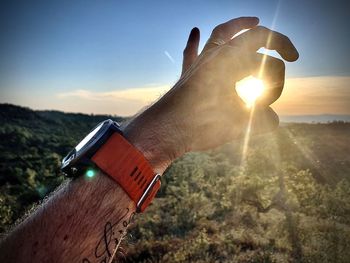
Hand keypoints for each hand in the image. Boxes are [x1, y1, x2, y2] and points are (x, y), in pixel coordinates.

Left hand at [124, 17, 298, 173]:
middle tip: (285, 56)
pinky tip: (194, 31)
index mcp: (230, 61)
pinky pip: (191, 53)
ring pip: (220, 35)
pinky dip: (194, 42)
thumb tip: (273, 120)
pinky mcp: (188, 75)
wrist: (165, 130)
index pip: (265, 49)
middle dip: (270, 45)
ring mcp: (200, 63)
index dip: (282, 50)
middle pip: (248, 39)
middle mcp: (215, 56)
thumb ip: (263, 120)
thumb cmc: (201, 125)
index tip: (293, 60)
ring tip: (252, 21)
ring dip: (237, 26)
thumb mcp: (239, 123)